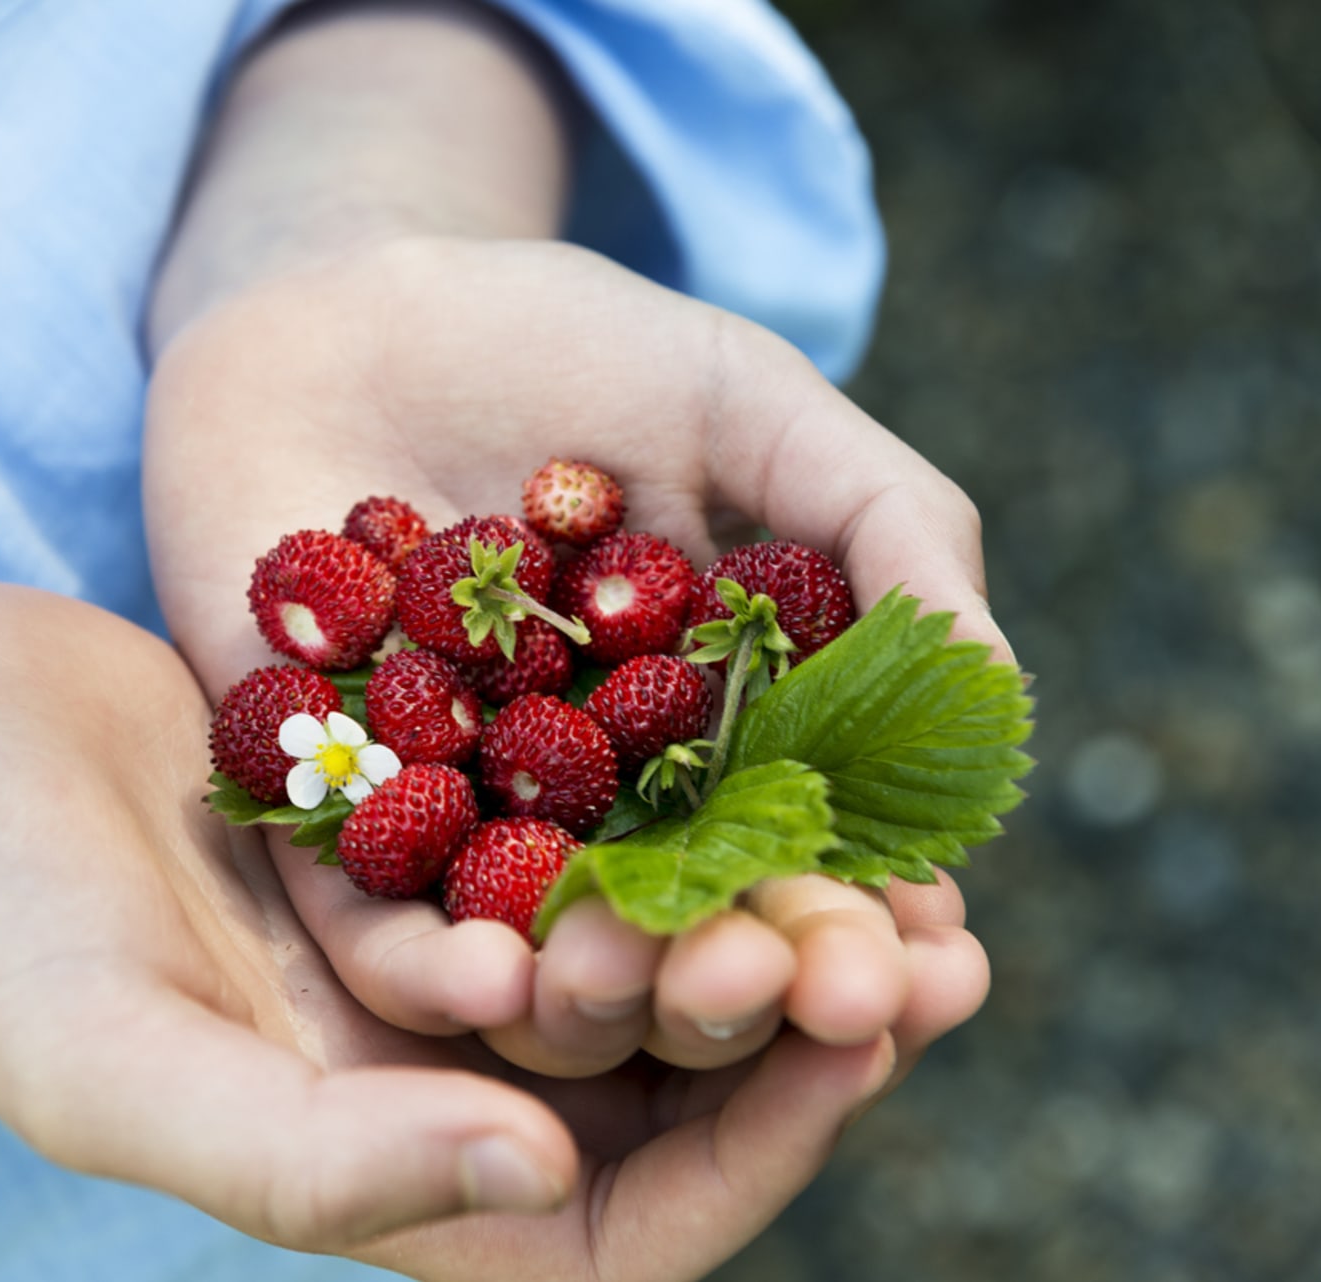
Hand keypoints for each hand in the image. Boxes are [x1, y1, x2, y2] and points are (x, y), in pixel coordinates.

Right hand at [0, 581, 936, 1278]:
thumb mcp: (122, 1074)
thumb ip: (320, 1163)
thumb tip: (546, 1180)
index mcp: (388, 1179)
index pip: (630, 1222)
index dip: (767, 1146)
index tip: (863, 1032)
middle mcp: (432, 1080)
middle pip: (670, 1082)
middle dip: (805, 1016)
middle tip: (939, 936)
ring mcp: (432, 951)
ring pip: (650, 947)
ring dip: (765, 899)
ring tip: (893, 840)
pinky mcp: (422, 830)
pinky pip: (588, 828)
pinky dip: (675, 798)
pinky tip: (766, 726)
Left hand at [143, 236, 996, 1079]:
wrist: (344, 299)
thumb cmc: (565, 349)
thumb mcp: (753, 408)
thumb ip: (885, 528)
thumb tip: (997, 694)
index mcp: (719, 735)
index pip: (810, 853)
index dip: (875, 911)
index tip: (937, 963)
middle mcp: (600, 804)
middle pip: (685, 933)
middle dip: (755, 978)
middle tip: (815, 1012)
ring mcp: (462, 818)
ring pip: (538, 954)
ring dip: (602, 997)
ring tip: (650, 995)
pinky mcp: (324, 812)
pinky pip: (369, 919)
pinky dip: (422, 963)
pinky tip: (483, 982)